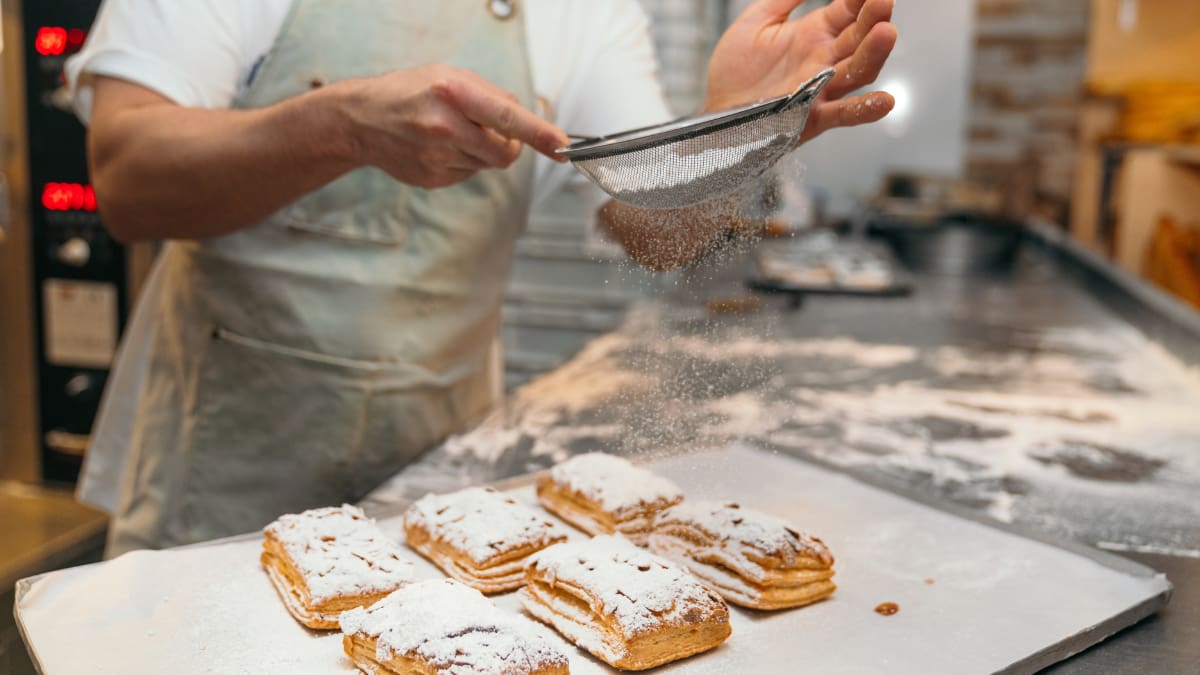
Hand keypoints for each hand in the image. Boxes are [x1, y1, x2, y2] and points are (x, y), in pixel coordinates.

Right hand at [336, 65, 569, 188]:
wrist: (362, 120)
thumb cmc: (410, 92)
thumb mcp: (450, 76)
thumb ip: (491, 96)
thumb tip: (527, 120)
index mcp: (453, 92)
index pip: (507, 118)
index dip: (539, 134)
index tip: (561, 145)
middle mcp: (446, 126)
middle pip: (505, 152)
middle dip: (509, 145)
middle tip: (492, 131)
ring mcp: (438, 156)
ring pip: (487, 165)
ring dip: (482, 151)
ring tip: (453, 133)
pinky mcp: (433, 178)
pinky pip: (468, 174)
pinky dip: (464, 162)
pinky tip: (440, 147)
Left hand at [706, 0, 897, 142]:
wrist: (714, 110)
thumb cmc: (732, 71)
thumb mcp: (755, 23)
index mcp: (813, 34)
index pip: (847, 12)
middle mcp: (823, 60)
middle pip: (859, 39)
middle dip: (874, 19)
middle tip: (883, 1)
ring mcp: (821, 89)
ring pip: (857, 71)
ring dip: (874, 54)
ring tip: (886, 33)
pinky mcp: (812, 117)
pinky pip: (844, 114)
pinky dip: (865, 109)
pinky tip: (885, 100)